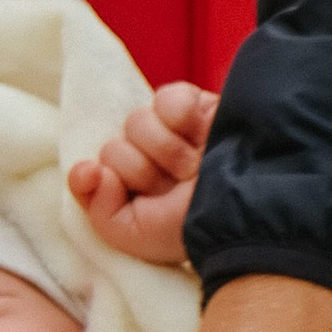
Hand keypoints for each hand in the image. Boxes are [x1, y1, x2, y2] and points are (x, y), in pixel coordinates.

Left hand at [69, 82, 217, 265]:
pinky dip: (181, 117)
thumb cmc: (189, 229)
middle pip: (114, 146)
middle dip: (143, 172)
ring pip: (136, 121)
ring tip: (194, 168)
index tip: (144, 201)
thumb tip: (89, 168)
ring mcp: (175, 130)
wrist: (243, 212)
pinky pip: (166, 97)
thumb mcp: (131, 234)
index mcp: (133, 184)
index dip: (112, 183)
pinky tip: (201, 135)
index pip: (95, 166)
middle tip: (177, 186)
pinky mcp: (198, 105)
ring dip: (166, 151)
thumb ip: (96, 205)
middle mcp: (151, 156)